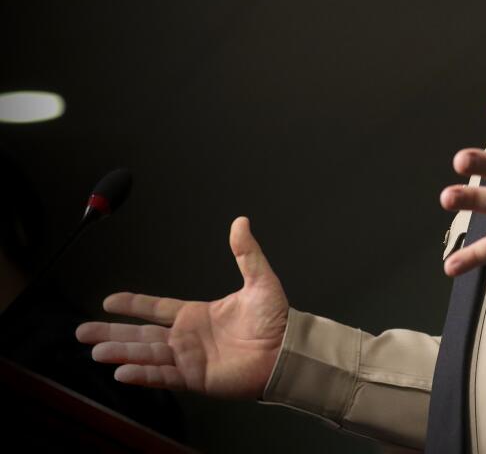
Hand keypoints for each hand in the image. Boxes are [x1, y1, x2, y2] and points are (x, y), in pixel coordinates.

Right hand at [75, 217, 288, 399]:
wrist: (288, 350)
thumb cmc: (277, 320)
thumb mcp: (260, 281)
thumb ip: (246, 252)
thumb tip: (241, 222)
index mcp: (198, 314)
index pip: (157, 308)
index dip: (133, 304)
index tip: (108, 300)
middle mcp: (188, 337)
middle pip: (141, 334)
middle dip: (111, 333)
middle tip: (82, 332)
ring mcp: (190, 359)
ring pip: (147, 354)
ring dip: (121, 352)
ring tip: (95, 351)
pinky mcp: (196, 378)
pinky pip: (163, 376)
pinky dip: (143, 374)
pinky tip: (122, 372)